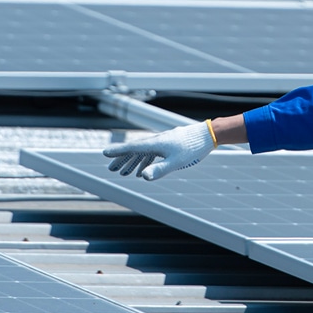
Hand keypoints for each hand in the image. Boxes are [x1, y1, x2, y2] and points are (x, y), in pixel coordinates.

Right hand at [100, 121, 215, 180]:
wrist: (208, 135)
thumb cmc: (192, 148)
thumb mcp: (175, 162)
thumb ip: (159, 169)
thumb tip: (143, 177)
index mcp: (155, 144)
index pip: (132, 148)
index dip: (118, 152)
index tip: (105, 153)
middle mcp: (156, 141)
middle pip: (134, 151)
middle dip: (122, 160)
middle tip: (111, 169)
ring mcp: (162, 142)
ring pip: (143, 153)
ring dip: (133, 162)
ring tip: (123, 173)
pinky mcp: (169, 145)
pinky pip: (152, 154)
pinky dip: (145, 162)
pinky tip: (142, 170)